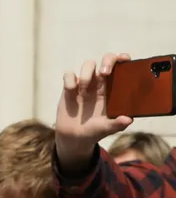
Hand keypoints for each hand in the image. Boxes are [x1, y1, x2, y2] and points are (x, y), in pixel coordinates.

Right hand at [55, 52, 133, 170]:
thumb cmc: (94, 131)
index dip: (123, 60)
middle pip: (106, 60)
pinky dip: (69, 80)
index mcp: (113, 90)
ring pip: (88, 64)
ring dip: (87, 73)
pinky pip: (69, 74)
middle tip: (104, 73)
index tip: (124, 60)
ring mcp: (84, 85)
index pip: (121, 68)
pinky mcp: (69, 88)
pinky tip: (71, 92)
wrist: (73, 138)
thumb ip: (117, 124)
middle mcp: (100, 84)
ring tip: (84, 89)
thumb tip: (128, 119)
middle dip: (107, 61)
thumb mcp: (107, 129)